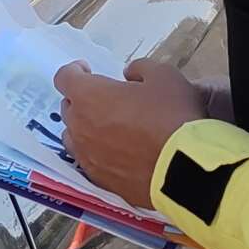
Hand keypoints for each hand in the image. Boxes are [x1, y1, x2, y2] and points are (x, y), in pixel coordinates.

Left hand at [53, 59, 210, 210]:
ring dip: (84, 128)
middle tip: (103, 99)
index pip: (64, 77)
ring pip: (74, 137)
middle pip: (68, 108)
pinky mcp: (101, 180)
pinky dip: (97, 153)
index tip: (86, 69)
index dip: (74, 70)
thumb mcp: (164, 76)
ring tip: (106, 127)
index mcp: (89, 96)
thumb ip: (141, 68)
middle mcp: (80, 126)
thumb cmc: (171, 115)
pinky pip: (90, 161)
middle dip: (81, 99)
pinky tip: (116, 153)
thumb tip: (129, 75)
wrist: (184, 168)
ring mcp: (88, 157)